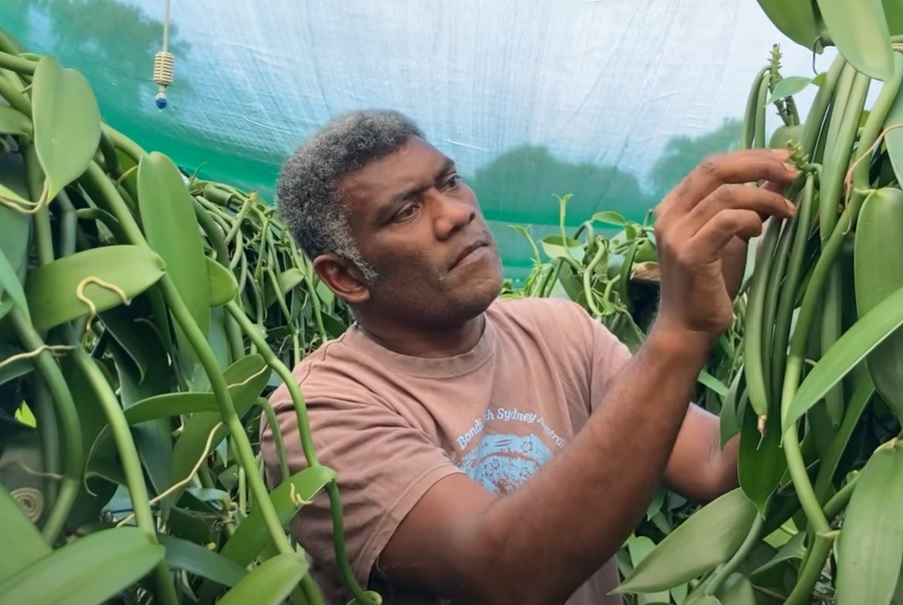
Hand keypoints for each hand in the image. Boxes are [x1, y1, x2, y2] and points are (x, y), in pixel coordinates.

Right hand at [651, 149, 798, 348]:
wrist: (688, 325)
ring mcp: (676, 234)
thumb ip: (746, 206)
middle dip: (760, 165)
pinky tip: (761, 231)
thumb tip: (778, 177)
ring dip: (765, 197)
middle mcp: (669, 214)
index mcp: (674, 205)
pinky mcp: (690, 254)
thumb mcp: (731, 236)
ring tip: (787, 211)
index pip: (712, 165)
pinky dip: (751, 219)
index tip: (785, 160)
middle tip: (794, 172)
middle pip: (715, 170)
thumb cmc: (709, 283)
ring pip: (726, 194)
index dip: (751, 157)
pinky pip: (727, 220)